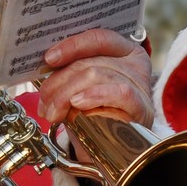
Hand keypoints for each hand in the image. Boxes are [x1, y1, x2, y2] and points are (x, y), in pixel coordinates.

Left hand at [35, 29, 153, 125]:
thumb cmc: (94, 111)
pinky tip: (78, 104)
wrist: (112, 146)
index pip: (98, 38)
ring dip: (66, 95)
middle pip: (90, 61)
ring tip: (54, 113)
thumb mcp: (79, 86)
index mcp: (121, 50)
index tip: (49, 58)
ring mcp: (140, 84)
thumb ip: (68, 73)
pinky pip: (118, 92)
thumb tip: (45, 69)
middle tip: (44, 101)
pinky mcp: (142, 106)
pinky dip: (94, 96)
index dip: (72, 46)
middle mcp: (133, 63)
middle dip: (59, 81)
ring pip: (96, 75)